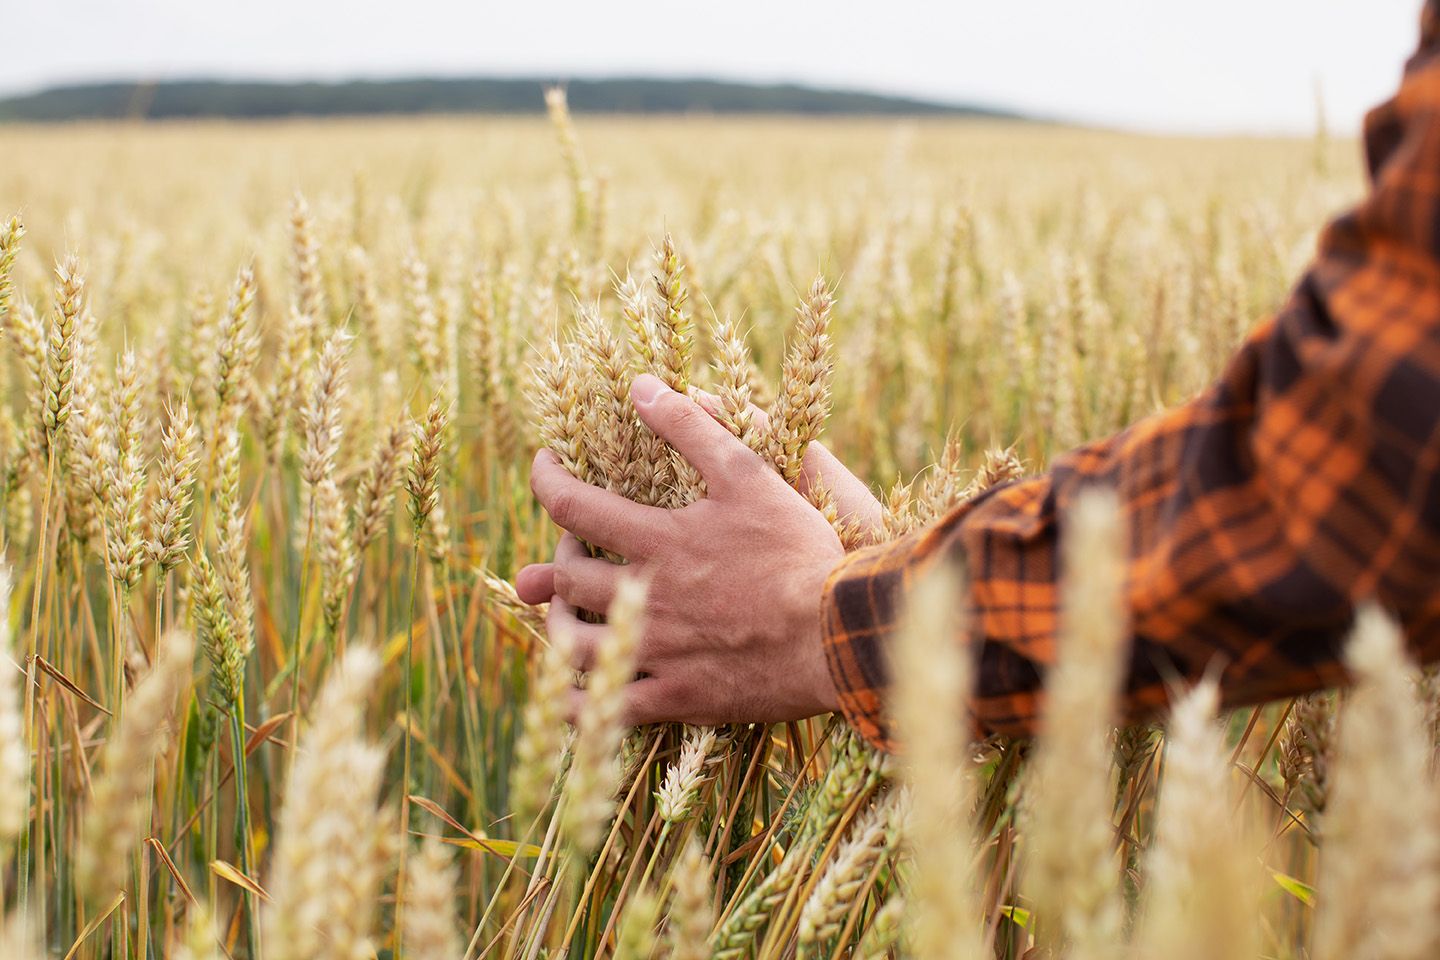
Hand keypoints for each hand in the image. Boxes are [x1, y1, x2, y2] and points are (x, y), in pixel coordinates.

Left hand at [514, 373, 848, 725]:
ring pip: (571, 646)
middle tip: (571, 545)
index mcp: (657, 541)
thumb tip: (641, 387)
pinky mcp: (676, 697)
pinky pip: (605, 711)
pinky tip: (573, 695)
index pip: (570, 504)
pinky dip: (578, 703)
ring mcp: (655, 652)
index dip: (545, 479)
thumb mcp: (748, 474)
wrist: (835, 632)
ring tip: (566, 614)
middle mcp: (643, 597)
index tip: (544, 465)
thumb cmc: (797, 551)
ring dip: (557, 625)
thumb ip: (692, 427)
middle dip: (557, 555)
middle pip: (566, 578)